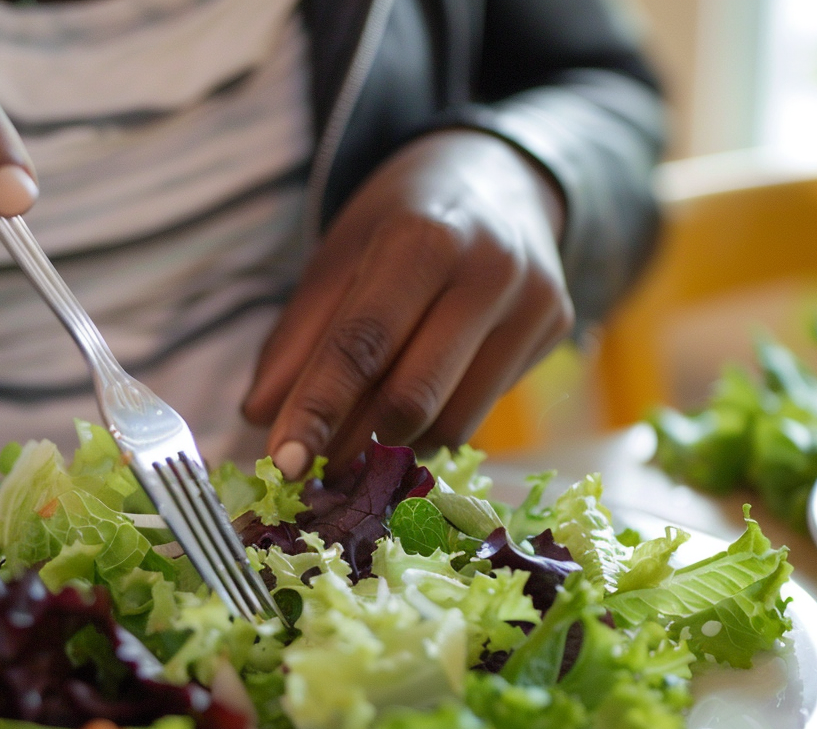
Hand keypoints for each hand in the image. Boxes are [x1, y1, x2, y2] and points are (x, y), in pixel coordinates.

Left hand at [241, 129, 570, 477]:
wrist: (499, 173)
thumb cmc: (404, 217)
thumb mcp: (338, 254)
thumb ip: (298, 335)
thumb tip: (260, 415)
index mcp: (425, 237)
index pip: (362, 344)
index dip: (317, 410)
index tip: (280, 462)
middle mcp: (491, 270)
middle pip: (412, 397)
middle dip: (350, 445)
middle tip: (308, 468)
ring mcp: (534, 303)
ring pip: (451, 422)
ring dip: (390, 448)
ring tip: (352, 441)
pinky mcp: (555, 331)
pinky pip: (481, 412)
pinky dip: (430, 429)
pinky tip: (405, 412)